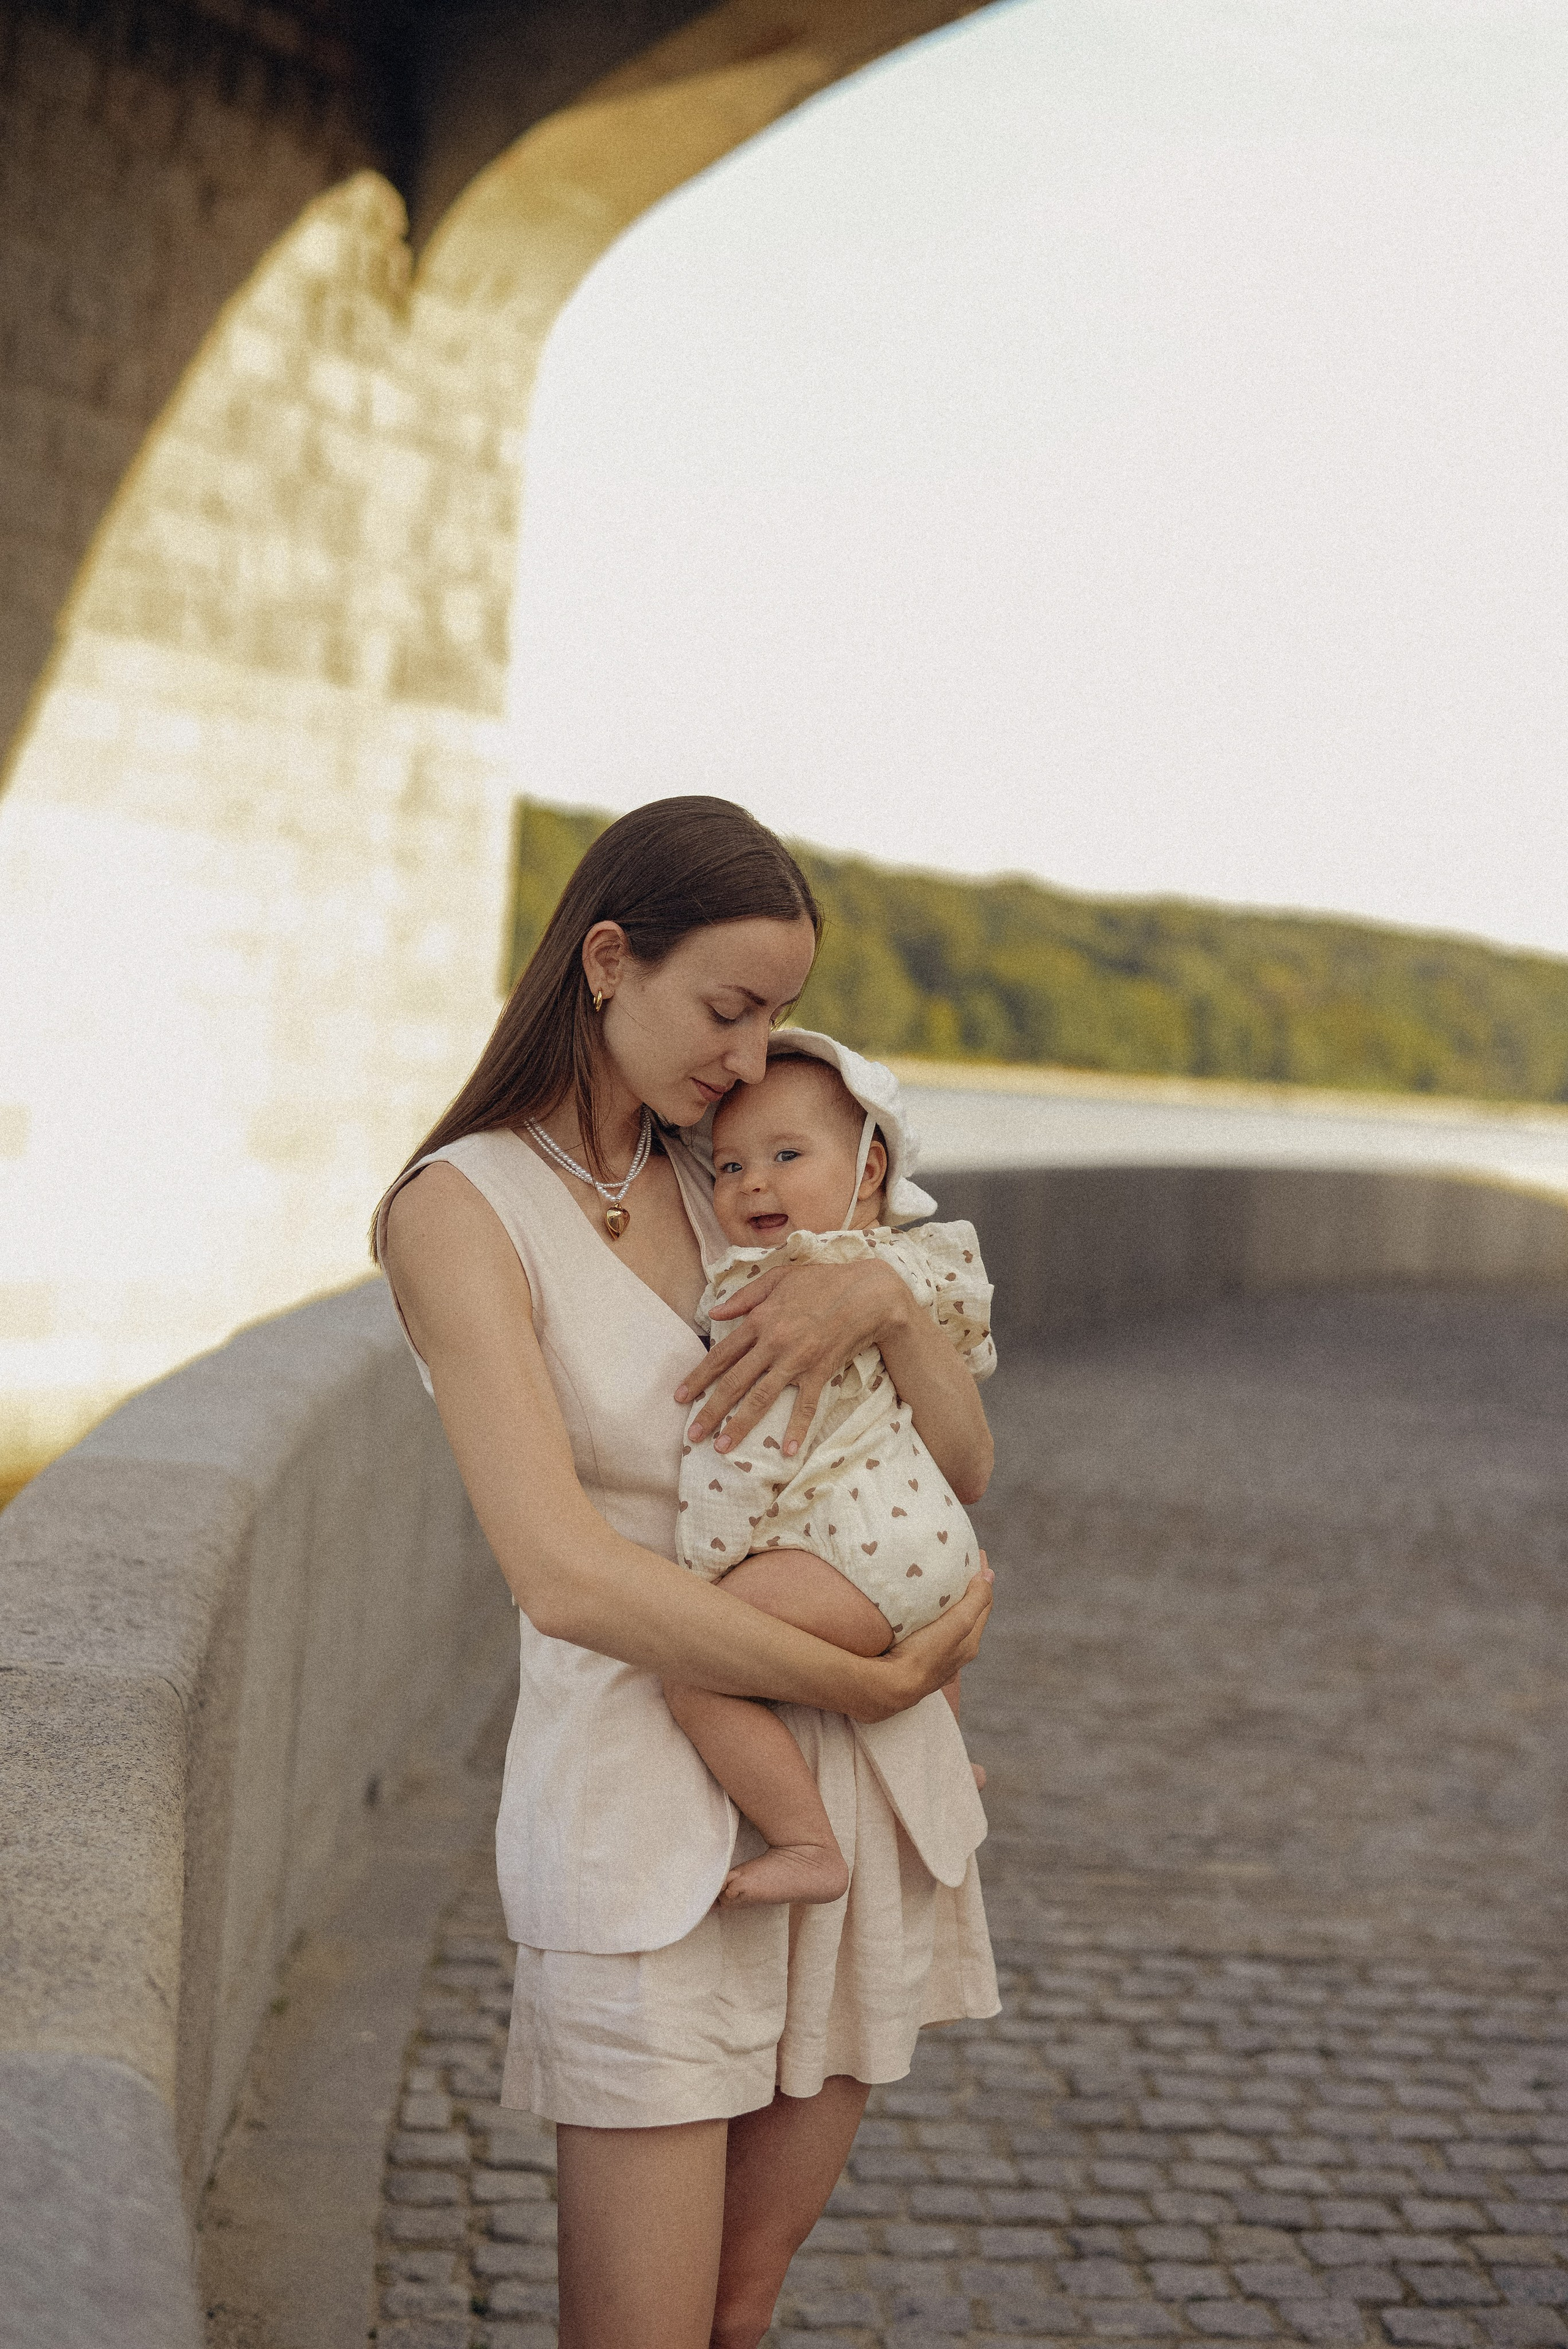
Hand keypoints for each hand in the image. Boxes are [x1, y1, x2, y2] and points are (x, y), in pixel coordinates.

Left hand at [674, 1256, 905, 1454]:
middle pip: (734, 1382)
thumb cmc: (821, 1281)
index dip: (699, 1377)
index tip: (680, 1397)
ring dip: (740, 1425)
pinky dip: (797, 1429)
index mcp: (759, 1320)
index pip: (721, 1355)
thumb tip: (714, 1314)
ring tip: (722, 1447)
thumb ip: (744, 1297)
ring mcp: (797, 1361)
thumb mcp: (777, 1278)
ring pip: (762, 1398)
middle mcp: (773, 1344)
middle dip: (710, 1410)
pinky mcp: (820, 1372)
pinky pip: (806, 1406)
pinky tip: (786, 1451)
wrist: (865, 1293)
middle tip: (692, 1434)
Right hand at [847, 1557, 993, 1723]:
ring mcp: (938, 1660)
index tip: (978, 1553)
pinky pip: (932, 1635)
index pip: (983, 1603)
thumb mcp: (957, 1625)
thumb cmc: (924, 1654)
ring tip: (940, 1585)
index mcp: (969, 1642)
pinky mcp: (918, 1662)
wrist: (891, 1688)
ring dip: (949, 1605)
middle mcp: (957, 1653)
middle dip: (968, 1590)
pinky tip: (920, 1614)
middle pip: (969, 1614)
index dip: (983, 1577)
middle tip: (961, 1565)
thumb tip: (989, 1576)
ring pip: (950, 1626)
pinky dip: (933, 1619)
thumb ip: (975, 1601)